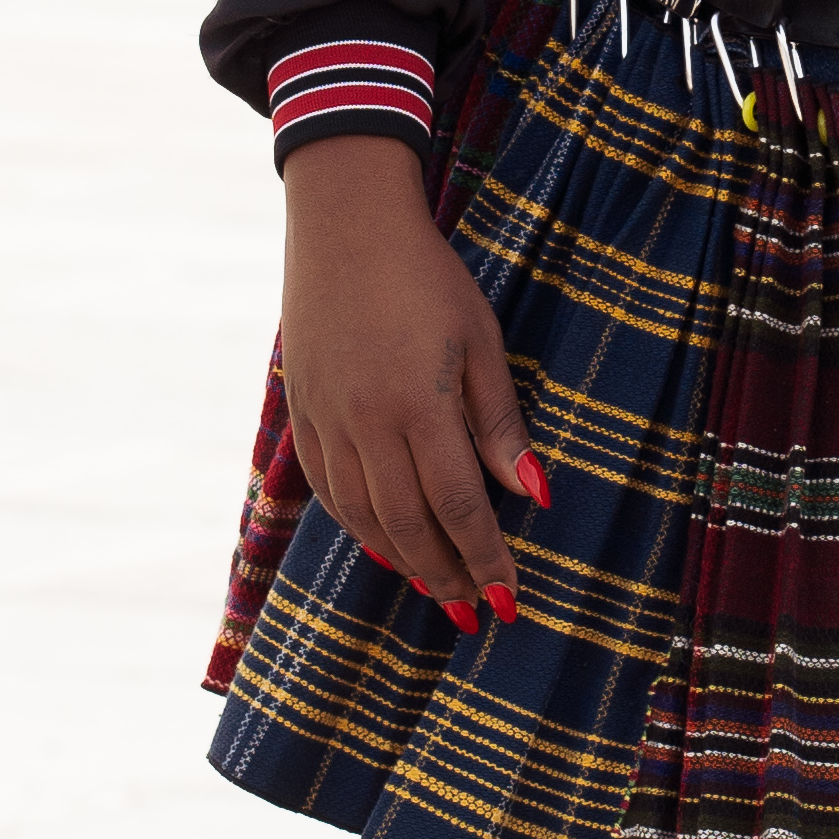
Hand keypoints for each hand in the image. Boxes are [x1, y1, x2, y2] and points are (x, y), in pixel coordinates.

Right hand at [279, 135, 542, 619]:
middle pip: (409, 526)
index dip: (485, 558)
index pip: (458, 507)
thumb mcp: (481, 342)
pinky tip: (385, 545)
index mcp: (420, 406)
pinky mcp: (304, 413)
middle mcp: (367, 424)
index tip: (509, 597)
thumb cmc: (428, 278)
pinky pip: (330, 490)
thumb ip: (500, 425)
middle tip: (476, 612)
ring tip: (438, 590)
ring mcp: (328, 421)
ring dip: (404, 561)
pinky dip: (359, 526)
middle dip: (447, 576)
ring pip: (365, 516)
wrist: (344, 225)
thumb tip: (534, 495)